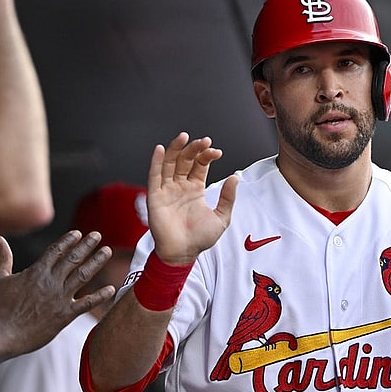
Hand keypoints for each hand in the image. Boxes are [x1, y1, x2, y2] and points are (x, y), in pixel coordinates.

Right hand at [0, 231, 114, 356]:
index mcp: (36, 272)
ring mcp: (60, 298)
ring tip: (108, 251)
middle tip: (98, 235)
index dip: (69, 240)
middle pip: (73, 259)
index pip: (56, 251)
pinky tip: (111, 288)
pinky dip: (100, 296)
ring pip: (83, 275)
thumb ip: (3, 257)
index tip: (79, 233)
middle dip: (87, 245)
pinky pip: (87, 304)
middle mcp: (51, 282)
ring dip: (96, 262)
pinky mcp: (65, 315)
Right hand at [146, 132, 237, 264]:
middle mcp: (180, 186)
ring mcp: (167, 190)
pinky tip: (159, 149)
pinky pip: (154, 176)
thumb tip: (236, 177)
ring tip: (184, 137)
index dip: (207, 155)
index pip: (199, 165)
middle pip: (184, 160)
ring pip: (169, 163)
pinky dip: (155, 162)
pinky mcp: (155, 197)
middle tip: (204, 141)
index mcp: (195, 189)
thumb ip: (228, 197)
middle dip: (194, 149)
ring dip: (175, 149)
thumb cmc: (201, 239)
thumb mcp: (221, 217)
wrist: (184, 254)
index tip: (217, 152)